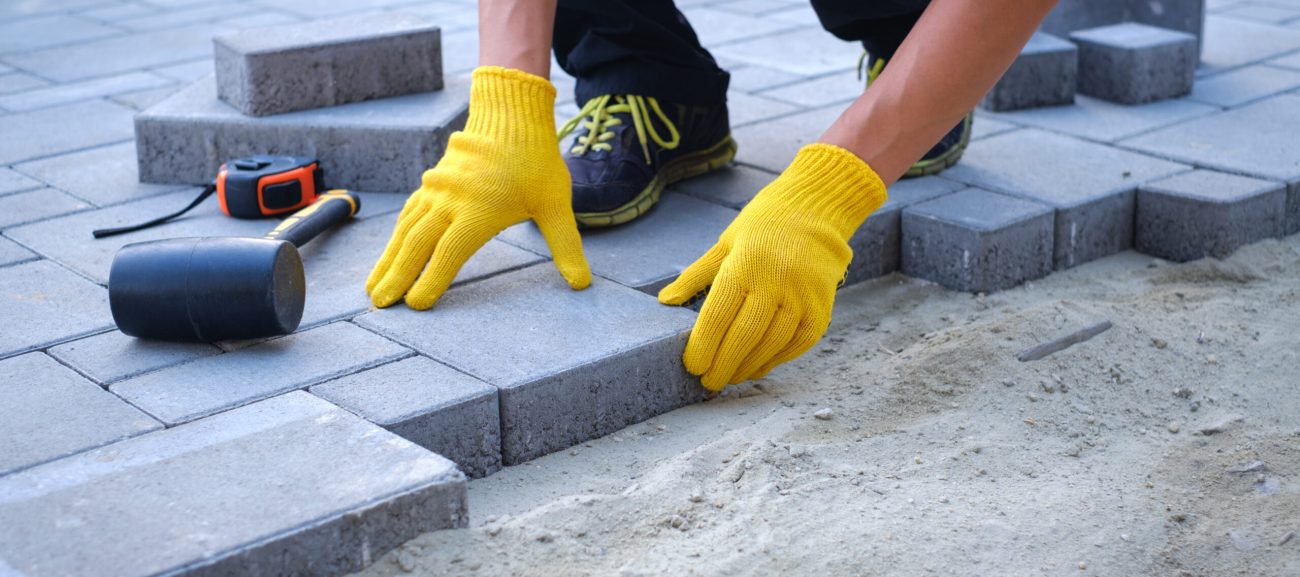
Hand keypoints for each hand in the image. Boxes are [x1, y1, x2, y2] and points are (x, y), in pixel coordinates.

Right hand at [367, 67, 589, 308]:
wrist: (510, 115)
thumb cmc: (536, 161)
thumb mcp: (556, 204)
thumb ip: (566, 246)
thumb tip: (582, 283)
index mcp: (479, 210)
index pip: (449, 254)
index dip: (431, 280)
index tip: (415, 306)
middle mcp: (451, 201)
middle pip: (417, 245)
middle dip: (397, 277)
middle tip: (380, 305)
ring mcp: (437, 190)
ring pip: (405, 230)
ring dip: (388, 260)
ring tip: (373, 288)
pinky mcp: (432, 183)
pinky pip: (408, 214)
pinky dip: (394, 237)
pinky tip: (387, 254)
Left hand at [658, 144, 886, 389]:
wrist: (816, 210)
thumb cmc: (762, 227)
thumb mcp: (724, 243)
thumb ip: (695, 276)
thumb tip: (664, 301)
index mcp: (744, 265)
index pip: (718, 316)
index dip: (703, 346)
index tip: (692, 366)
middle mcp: (774, 281)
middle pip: (743, 336)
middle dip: (722, 365)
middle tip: (708, 382)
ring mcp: (801, 296)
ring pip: (771, 345)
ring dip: (748, 367)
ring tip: (731, 378)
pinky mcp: (821, 307)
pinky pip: (797, 343)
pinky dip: (776, 360)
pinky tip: (759, 367)